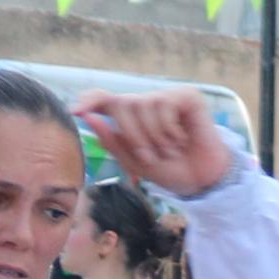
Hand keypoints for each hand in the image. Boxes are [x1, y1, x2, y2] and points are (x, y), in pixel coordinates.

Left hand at [72, 88, 238, 197]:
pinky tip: (181, 139)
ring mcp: (166, 98)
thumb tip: (88, 117)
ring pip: (142, 105)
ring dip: (154, 136)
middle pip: (122, 103)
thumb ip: (111, 141)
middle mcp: (146, 103)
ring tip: (170, 150)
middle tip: (149, 156)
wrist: (203, 181)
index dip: (88, 101)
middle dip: (133, 135)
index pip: (103, 98)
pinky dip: (168, 128)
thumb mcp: (134, 161)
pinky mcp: (186, 97)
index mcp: (130, 117)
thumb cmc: (171, 170)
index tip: (75, 112)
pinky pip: (163, 104)